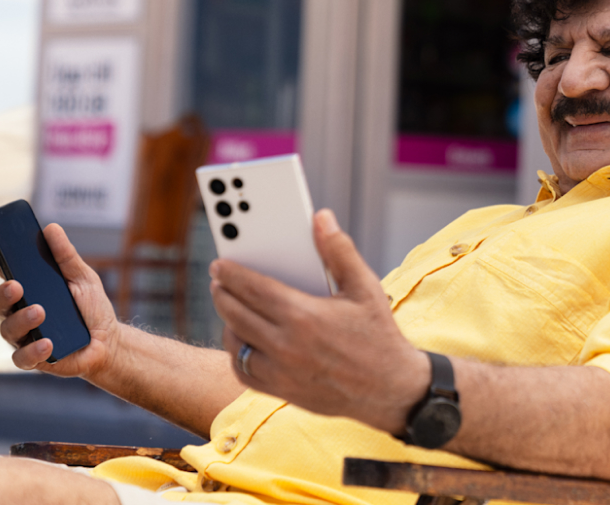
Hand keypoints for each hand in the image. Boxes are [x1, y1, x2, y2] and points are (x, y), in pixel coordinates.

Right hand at [0, 223, 120, 379]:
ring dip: (21, 320)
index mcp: (29, 290)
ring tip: (40, 311)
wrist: (108, 340)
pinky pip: (23, 358)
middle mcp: (20, 312)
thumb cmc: (91, 307)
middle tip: (17, 285)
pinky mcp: (34, 359)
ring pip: (8, 330)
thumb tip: (51, 228)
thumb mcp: (82, 277)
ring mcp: (25, 336)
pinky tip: (48, 343)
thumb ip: (65, 256)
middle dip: (3, 293)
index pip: (5, 274)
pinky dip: (34, 350)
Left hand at [210, 209, 429, 435]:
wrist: (391, 389)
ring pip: (235, 344)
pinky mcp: (282, 391)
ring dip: (227, 322)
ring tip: (229, 307)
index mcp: (305, 315)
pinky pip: (243, 371)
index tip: (219, 264)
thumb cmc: (378, 334)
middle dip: (222, 294)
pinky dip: (237, 354)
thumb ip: (339, 250)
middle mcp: (287, 346)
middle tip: (218, 281)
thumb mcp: (365, 287)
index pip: (253, 289)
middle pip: (236, 314)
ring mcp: (281, 372)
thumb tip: (321, 218)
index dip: (232, 274)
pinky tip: (242, 339)